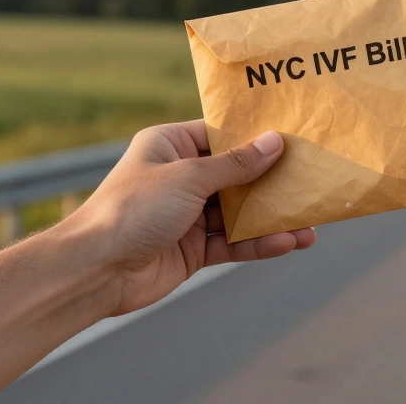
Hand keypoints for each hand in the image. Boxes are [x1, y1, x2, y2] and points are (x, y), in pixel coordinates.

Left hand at [65, 120, 316, 315]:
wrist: (93, 270)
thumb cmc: (133, 209)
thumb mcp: (189, 177)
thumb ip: (236, 164)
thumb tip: (275, 142)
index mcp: (170, 146)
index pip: (221, 134)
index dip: (255, 136)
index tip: (294, 136)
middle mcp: (180, 177)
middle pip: (237, 175)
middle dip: (272, 182)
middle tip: (311, 181)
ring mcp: (187, 214)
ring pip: (239, 212)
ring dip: (272, 218)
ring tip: (310, 223)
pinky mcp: (192, 248)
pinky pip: (233, 242)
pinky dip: (259, 243)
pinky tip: (288, 242)